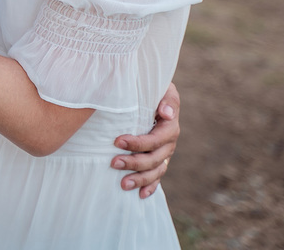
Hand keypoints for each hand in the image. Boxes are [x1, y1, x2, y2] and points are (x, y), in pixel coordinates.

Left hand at [110, 82, 179, 198]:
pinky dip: (150, 187)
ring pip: (155, 171)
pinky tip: (141, 195)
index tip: (117, 141)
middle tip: (113, 163)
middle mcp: (169, 143)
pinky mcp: (159, 160)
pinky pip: (157, 176)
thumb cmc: (153, 89)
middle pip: (154, 158)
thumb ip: (166, 99)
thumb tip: (166, 113)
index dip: (137, 143)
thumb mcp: (163, 88)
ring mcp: (165, 153)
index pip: (154, 140)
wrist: (153, 94)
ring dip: (140, 179)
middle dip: (134, 162)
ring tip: (122, 184)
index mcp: (170, 126)